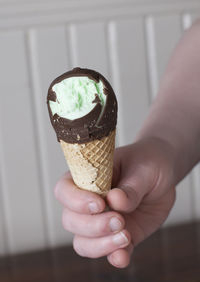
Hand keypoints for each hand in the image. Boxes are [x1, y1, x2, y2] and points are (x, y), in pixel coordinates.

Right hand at [54, 137, 175, 267]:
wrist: (163, 177)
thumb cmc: (147, 164)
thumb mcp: (142, 169)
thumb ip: (130, 187)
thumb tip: (115, 200)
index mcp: (87, 178)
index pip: (64, 191)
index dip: (75, 201)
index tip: (99, 203)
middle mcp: (88, 202)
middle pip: (71, 221)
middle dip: (92, 226)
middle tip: (119, 219)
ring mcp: (102, 221)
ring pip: (83, 243)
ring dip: (100, 245)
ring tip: (126, 236)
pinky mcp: (118, 237)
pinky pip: (110, 254)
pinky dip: (115, 258)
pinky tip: (124, 255)